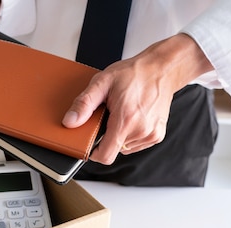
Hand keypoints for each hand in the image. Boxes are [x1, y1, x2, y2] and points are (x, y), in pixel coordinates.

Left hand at [62, 34, 212, 164]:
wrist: (161, 69)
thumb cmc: (134, 74)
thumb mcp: (102, 83)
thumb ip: (84, 104)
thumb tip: (70, 121)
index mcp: (126, 120)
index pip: (105, 155)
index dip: (94, 153)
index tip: (90, 144)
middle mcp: (140, 130)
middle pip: (114, 150)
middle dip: (107, 137)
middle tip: (109, 117)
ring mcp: (150, 134)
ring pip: (124, 148)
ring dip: (119, 136)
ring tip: (123, 115)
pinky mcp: (157, 135)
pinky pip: (136, 144)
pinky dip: (130, 135)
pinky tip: (132, 118)